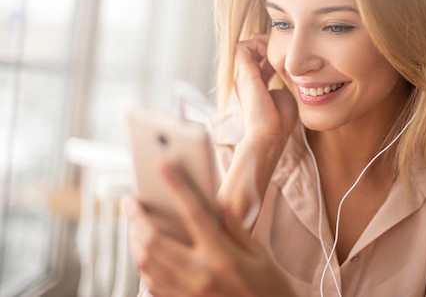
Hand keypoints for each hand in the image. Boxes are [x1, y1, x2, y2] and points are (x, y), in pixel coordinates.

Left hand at [125, 161, 295, 296]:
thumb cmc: (269, 290)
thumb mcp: (259, 255)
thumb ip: (235, 227)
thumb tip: (216, 202)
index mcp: (223, 257)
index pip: (194, 213)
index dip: (178, 186)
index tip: (164, 165)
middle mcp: (199, 275)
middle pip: (154, 240)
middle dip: (137, 217)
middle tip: (131, 201)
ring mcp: (186, 294)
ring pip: (146, 263)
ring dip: (134, 240)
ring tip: (134, 225)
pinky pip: (150, 284)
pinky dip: (143, 265)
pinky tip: (146, 253)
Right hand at [234, 35, 297, 146]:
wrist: (268, 136)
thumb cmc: (279, 122)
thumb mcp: (286, 95)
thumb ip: (287, 81)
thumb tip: (296, 71)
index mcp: (254, 84)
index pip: (260, 59)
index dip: (274, 51)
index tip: (290, 52)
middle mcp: (245, 78)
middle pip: (252, 49)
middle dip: (268, 43)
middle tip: (286, 45)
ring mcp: (243, 75)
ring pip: (246, 45)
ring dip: (263, 41)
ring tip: (280, 45)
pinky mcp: (245, 74)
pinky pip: (244, 47)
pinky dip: (258, 43)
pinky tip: (275, 50)